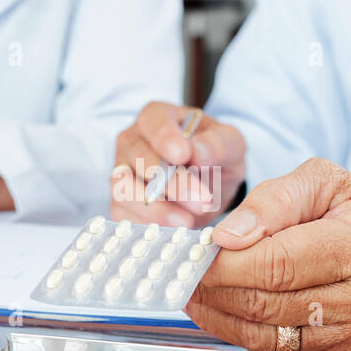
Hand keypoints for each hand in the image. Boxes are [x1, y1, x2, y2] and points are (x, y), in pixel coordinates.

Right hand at [109, 101, 245, 227]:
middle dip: (171, 182)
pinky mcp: (121, 204)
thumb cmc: (215, 156)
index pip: (153, 120)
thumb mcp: (230, 144)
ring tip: (188, 222)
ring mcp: (122, 173)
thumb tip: (197, 153)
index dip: (165, 138)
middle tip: (202, 200)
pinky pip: (124, 216)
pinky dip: (147, 226)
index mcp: (157, 117)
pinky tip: (172, 233)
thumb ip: (218, 143)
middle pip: (138, 158)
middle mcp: (132, 142)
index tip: (183, 155)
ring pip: (124, 189)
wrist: (211, 184)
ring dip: (157, 208)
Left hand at [185, 158, 350, 350]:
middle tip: (181, 275)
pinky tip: (225, 311)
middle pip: (268, 302)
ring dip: (220, 316)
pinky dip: (245, 332)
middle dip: (214, 290)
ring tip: (193, 294)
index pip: (278, 263)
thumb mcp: (327, 181)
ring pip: (269, 335)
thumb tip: (226, 236)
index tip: (193, 255)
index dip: (225, 264)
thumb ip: (274, 201)